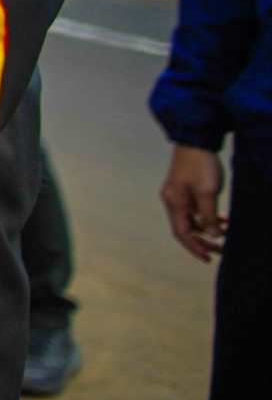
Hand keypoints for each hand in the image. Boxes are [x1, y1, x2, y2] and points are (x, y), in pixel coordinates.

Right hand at [161, 143, 226, 261]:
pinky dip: (208, 217)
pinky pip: (195, 210)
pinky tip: (222, 218)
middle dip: (203, 241)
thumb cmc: (200, 165)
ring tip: (227, 235)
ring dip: (208, 229)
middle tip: (222, 251)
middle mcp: (173, 200)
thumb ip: (209, 216)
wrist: (195, 140)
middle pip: (186, 228)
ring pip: (192, 220)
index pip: (182, 233)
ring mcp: (179, 194)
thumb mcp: (207, 193)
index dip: (195, 247)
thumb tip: (213, 235)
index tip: (208, 259)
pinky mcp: (186, 188)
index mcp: (174, 203)